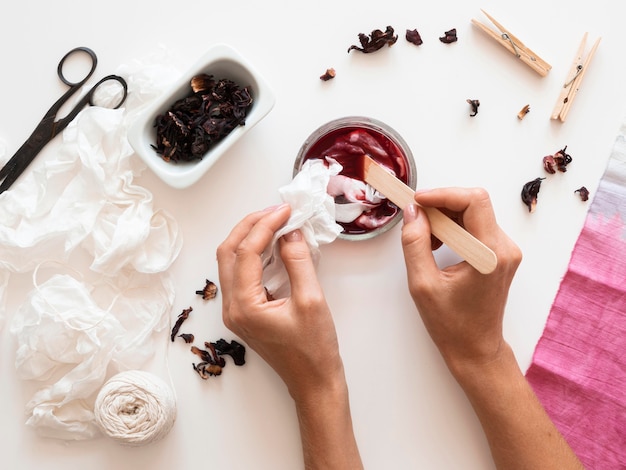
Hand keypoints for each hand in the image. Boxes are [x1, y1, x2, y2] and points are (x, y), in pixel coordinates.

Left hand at [217, 204, 362, 468]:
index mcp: (244, 306)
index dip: (265, 225)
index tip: (286, 210)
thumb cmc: (315, 349)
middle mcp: (232, 307)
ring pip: (231, 261)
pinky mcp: (245, 312)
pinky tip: (273, 243)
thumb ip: (298, 262)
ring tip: (276, 221)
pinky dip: (254, 253)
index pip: (246, 252)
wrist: (313, 383)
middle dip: (250, 225)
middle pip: (228, 252)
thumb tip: (289, 232)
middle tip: (277, 210)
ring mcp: (236, 310)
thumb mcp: (311, 301)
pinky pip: (241, 274)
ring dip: (250, 237)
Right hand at [401, 188, 521, 373]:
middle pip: (474, 204)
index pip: (474, 201)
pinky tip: (436, 245)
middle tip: (415, 220)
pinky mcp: (500, 254)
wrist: (475, 349)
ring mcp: (505, 251)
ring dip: (445, 218)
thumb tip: (412, 212)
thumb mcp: (422, 284)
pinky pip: (475, 227)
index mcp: (490, 255)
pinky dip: (453, 228)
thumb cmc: (451, 325)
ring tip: (424, 238)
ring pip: (473, 213)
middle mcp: (504, 248)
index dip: (443, 194)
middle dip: (441, 205)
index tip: (417, 201)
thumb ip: (415, 244)